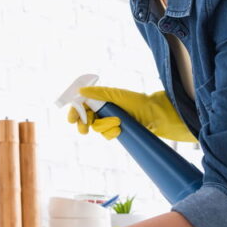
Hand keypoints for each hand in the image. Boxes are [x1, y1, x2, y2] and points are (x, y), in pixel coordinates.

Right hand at [66, 86, 196, 142]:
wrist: (154, 115)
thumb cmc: (137, 101)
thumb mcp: (116, 95)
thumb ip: (98, 93)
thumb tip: (79, 91)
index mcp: (101, 99)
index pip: (82, 104)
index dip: (75, 111)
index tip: (72, 119)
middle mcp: (103, 109)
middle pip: (85, 118)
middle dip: (83, 124)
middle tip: (84, 129)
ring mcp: (109, 120)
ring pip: (96, 128)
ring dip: (104, 126)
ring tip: (117, 122)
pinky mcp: (116, 130)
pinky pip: (107, 135)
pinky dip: (112, 133)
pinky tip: (120, 129)